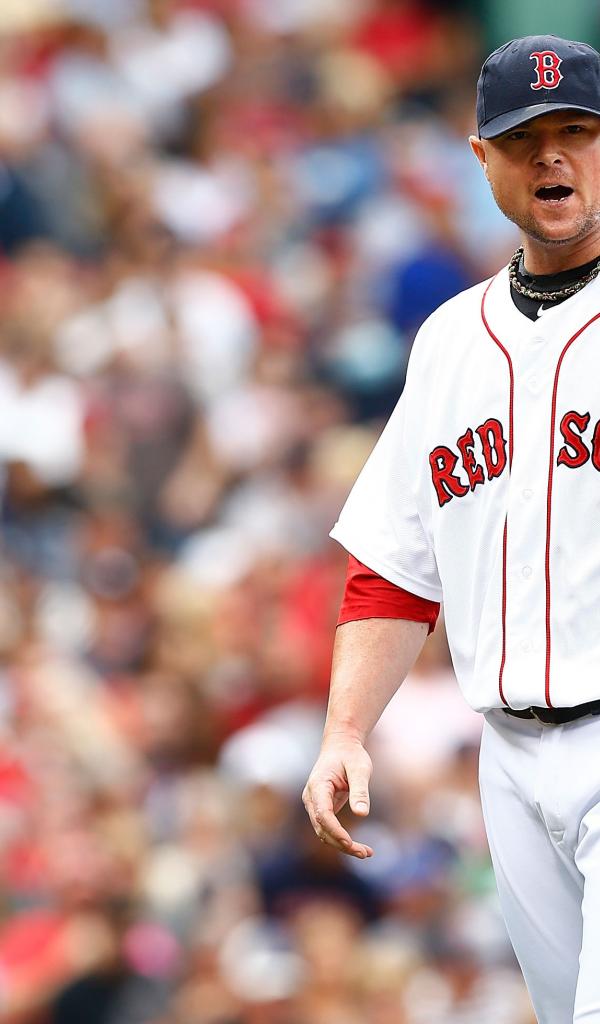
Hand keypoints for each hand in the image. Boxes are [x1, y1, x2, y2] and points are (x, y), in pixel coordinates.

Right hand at [302, 736, 373, 858]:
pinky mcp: (321, 809)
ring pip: (324, 832)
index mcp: (318, 785)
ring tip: (366, 853)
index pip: (322, 814)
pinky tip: (359, 847)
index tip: (350, 842)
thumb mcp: (360, 769)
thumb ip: (360, 791)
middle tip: (365, 853)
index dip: (335, 830)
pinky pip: (328, 828)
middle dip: (341, 843)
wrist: (341, 746)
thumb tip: (362, 814)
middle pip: (322, 828)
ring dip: (342, 845)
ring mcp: (314, 804)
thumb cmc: (351, 755)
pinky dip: (341, 838)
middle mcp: (312, 797)